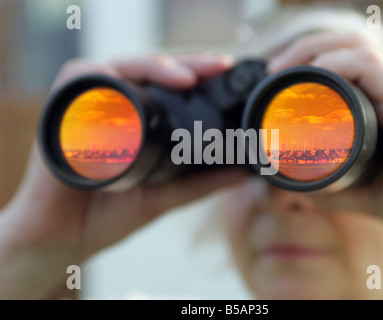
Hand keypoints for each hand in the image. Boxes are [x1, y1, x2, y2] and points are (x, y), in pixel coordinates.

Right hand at [0, 53, 246, 298]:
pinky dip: (103, 78)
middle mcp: (111, 107)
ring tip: (184, 80)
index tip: (223, 70)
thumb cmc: (108, 215)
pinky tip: (130, 85)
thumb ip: (201, 182)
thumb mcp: (164, 195)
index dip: (195, 72)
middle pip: (145, 69)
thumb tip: (243, 170)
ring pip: (116, 66)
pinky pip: (77, 81)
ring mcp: (85, 107)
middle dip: (181, 63)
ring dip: (150, 66)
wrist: (64, 241)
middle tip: (213, 67)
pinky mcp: (58, 115)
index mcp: (136, 119)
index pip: (166, 84)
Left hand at [268, 31, 382, 246]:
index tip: (278, 77)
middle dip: (306, 47)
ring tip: (283, 68)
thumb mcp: (364, 192)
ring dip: (315, 50)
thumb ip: (333, 185)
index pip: (347, 63)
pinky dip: (340, 65)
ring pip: (359, 48)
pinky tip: (316, 73)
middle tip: (274, 68)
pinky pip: (373, 70)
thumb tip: (298, 186)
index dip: (310, 60)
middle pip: (349, 46)